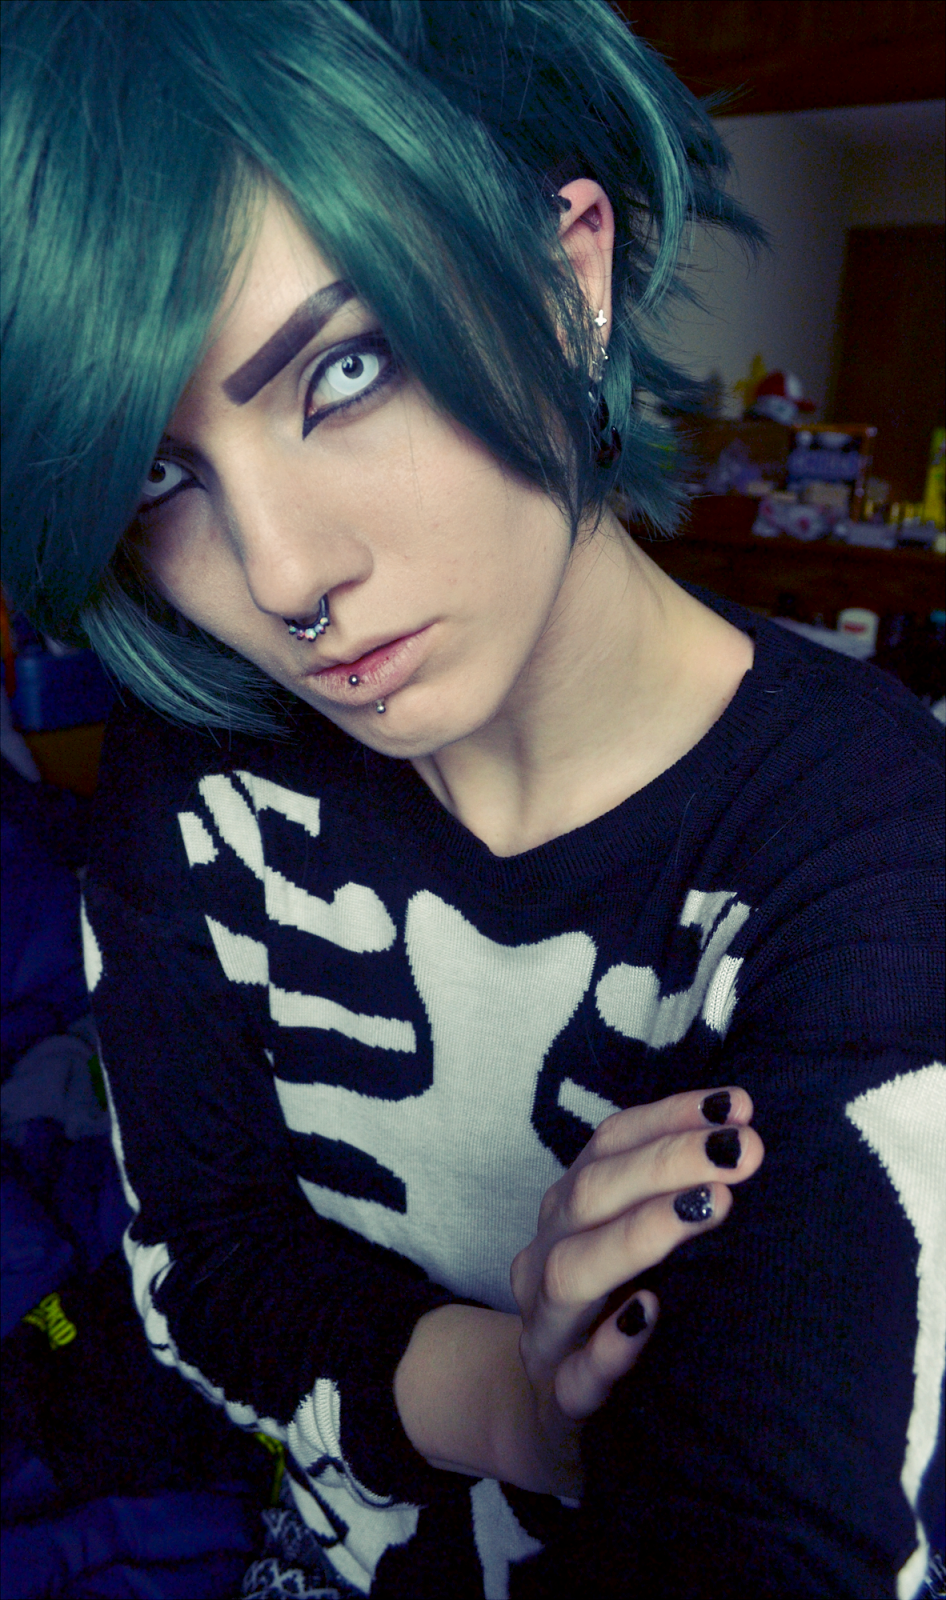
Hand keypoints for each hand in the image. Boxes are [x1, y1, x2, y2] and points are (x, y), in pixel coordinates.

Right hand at [508, 1085, 762, 1493]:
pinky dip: (609, 1345)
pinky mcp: (560, 1402)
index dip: (670, 1118)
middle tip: (740, 1152)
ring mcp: (547, 1329)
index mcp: (570, 1210)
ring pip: (572, 1273)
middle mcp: (548, 1257)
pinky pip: (575, 1375)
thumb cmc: (618, 1311)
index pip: (609, 1144)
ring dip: (639, 1234)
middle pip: (591, 1195)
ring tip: (708, 1207)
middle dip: (666, 1164)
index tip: (738, 1107)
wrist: (551, 1419)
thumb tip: (750, 1132)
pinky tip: (650, 1315)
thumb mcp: (638, 1244)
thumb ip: (678, 1196)